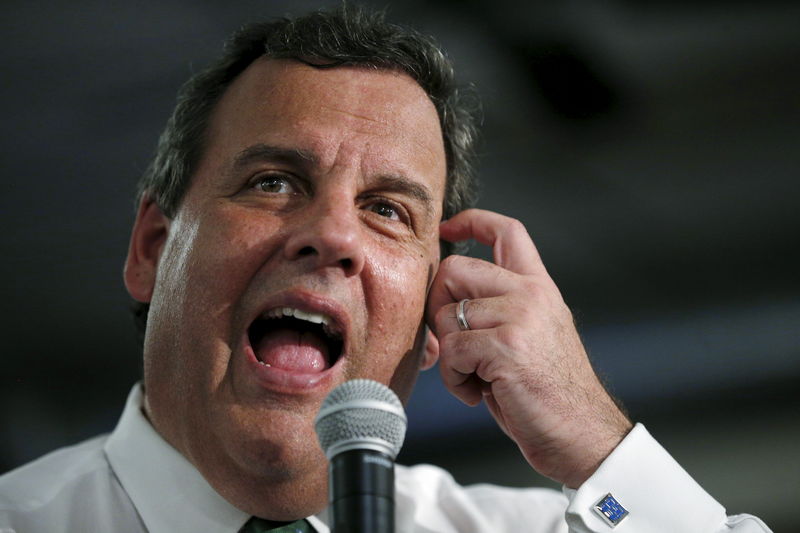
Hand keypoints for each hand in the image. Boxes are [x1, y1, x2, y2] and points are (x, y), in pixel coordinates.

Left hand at [427, 209, 631, 487]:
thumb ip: (500, 307)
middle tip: (453, 342)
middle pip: (454, 268)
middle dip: (437, 306)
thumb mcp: (533, 334)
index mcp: (539, 287)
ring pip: (446, 315)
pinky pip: (451, 351)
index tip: (448, 228)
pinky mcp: (507, 346)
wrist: (582, 435)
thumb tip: (447, 299)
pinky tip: (478, 393)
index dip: (471, 221)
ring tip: (475, 378)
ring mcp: (520, 317)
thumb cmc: (549, 393)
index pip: (507, 231)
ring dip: (449, 355)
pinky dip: (454, 379)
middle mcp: (531, 294)